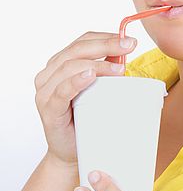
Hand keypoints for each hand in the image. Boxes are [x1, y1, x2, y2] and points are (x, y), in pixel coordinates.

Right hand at [34, 31, 136, 165]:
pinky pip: (62, 91)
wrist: (71, 153)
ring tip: (119, 68)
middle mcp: (49, 74)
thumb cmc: (85, 119)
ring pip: (70, 67)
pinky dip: (76, 81)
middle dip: (106, 45)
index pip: (82, 42)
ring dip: (97, 64)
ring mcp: (45, 91)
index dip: (105, 37)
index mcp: (60, 65)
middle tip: (129, 47)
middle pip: (77, 50)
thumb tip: (125, 51)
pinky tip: (90, 76)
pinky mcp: (48, 109)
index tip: (129, 40)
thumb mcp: (99, 90)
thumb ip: (106, 69)